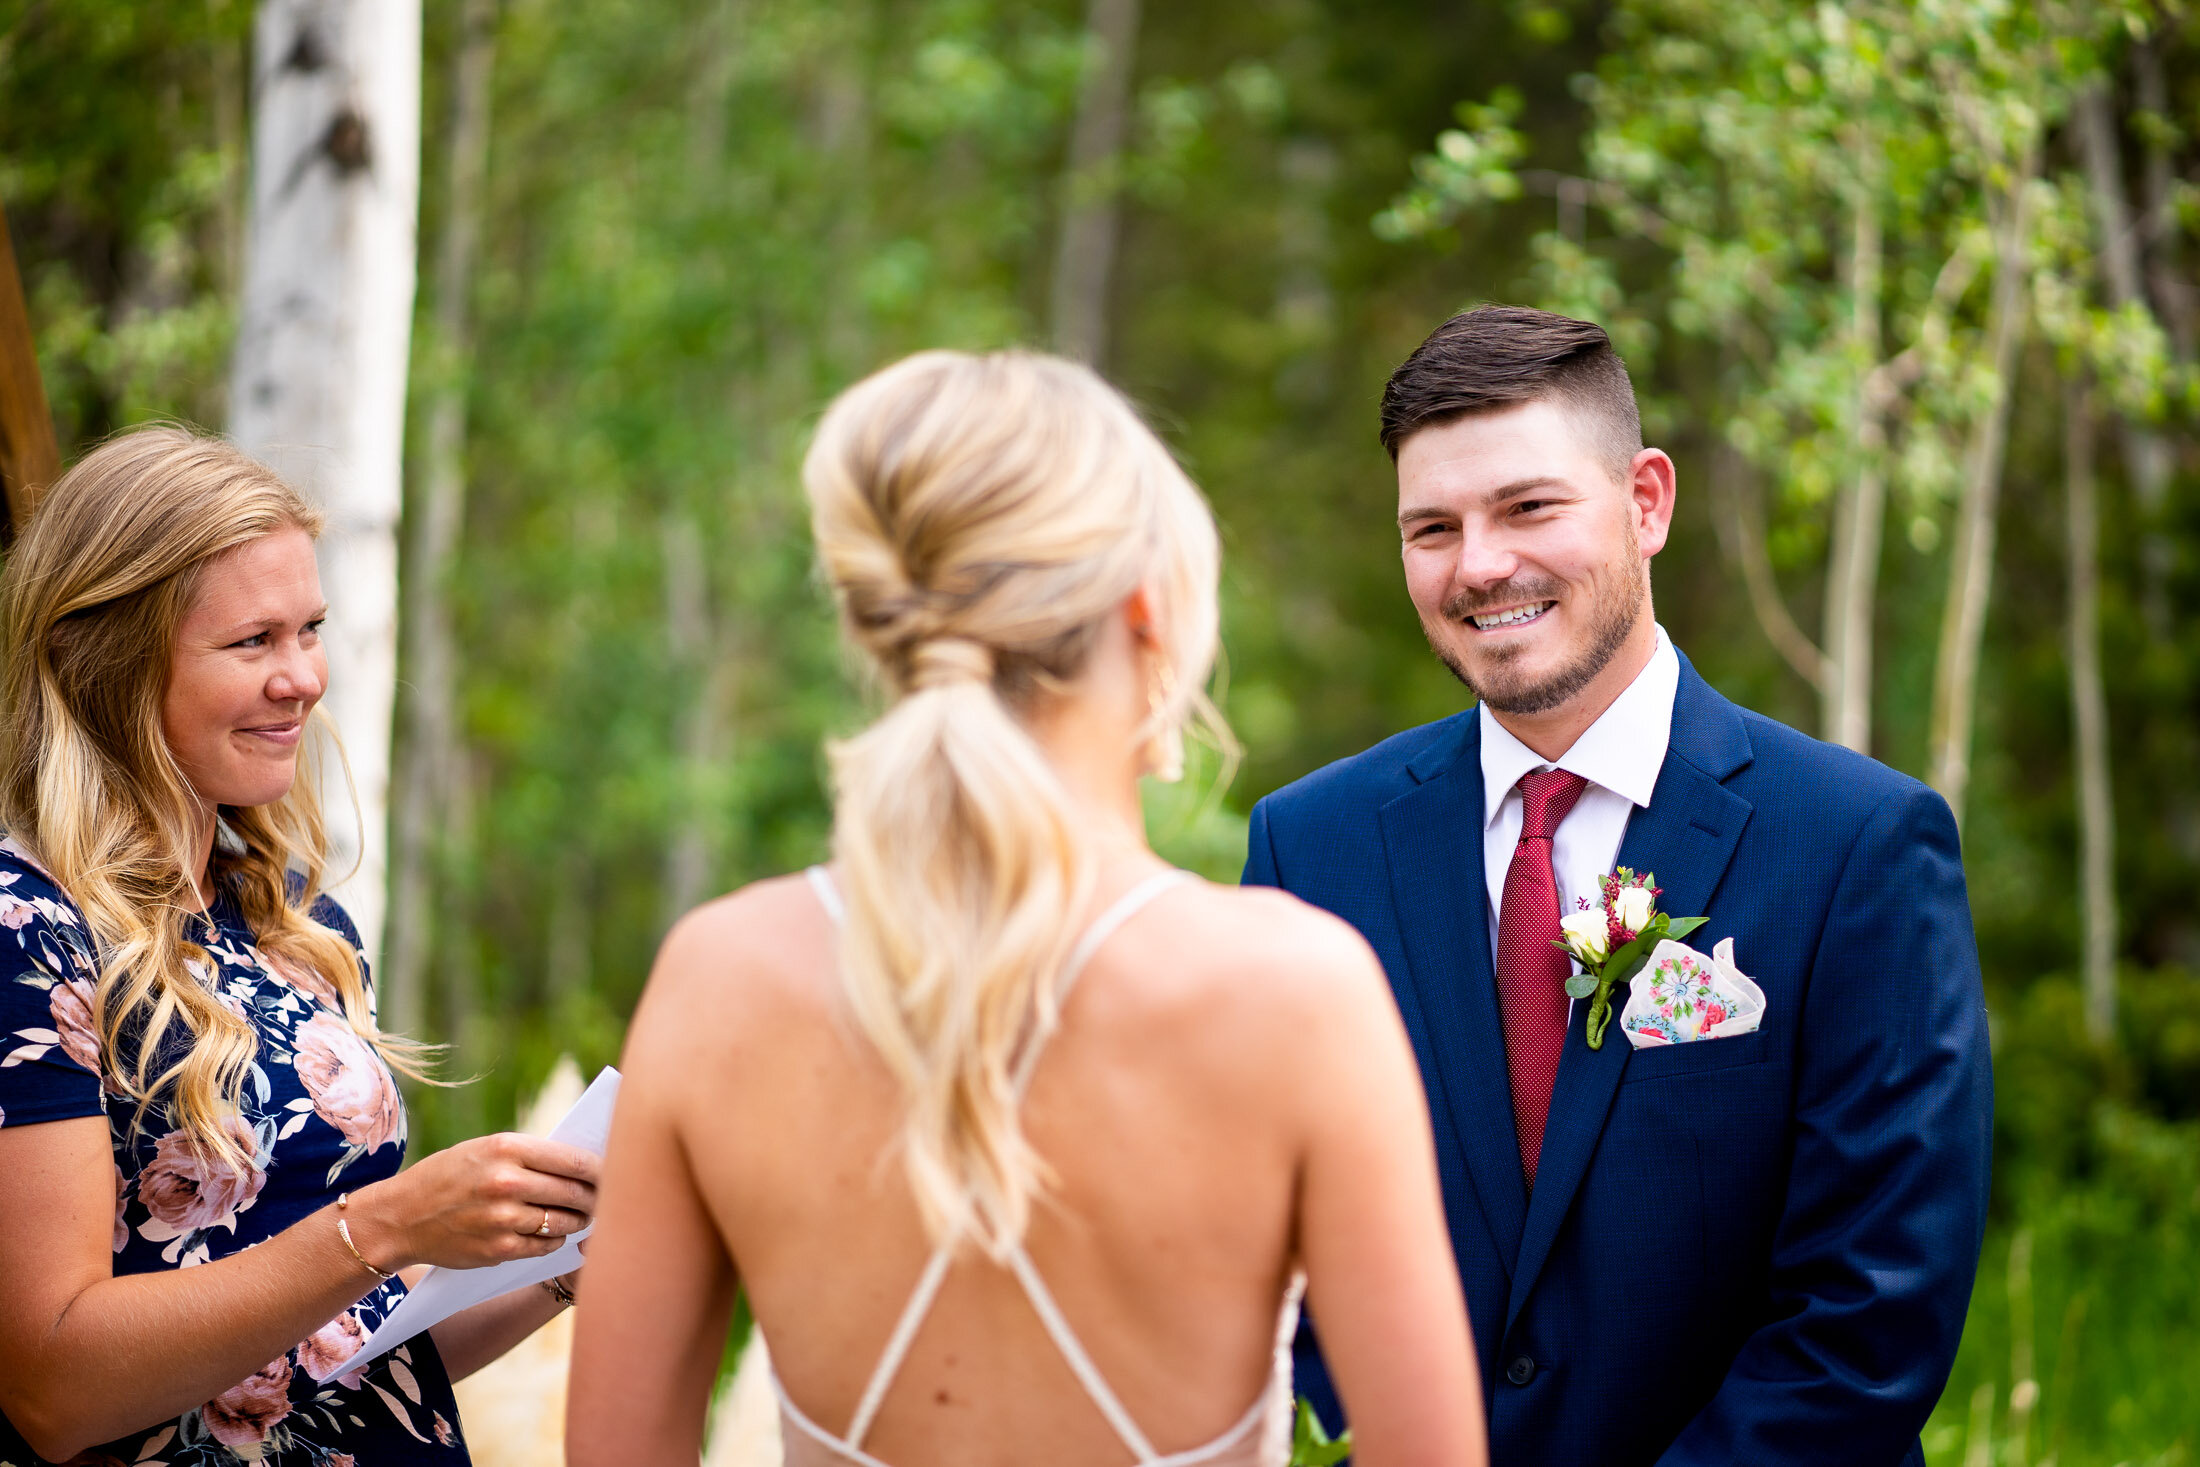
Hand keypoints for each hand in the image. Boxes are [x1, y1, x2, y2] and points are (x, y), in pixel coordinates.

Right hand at [345, 1133, 599, 1273]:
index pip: (574, 1161)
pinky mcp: (498, 1249)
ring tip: (579, 1215)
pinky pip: (545, 1246)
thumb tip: (584, 1165)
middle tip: (602, 1198)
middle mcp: (506, 1182)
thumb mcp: (485, 1149)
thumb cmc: (450, 1176)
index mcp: (506, 1148)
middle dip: (594, 1197)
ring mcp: (503, 1219)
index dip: (601, 1170)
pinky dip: (554, 1240)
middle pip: (575, 1193)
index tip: (614, 1172)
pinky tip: (551, 1233)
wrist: (400, 1217)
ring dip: (577, 1220)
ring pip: (564, 1222)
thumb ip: (531, 1155)